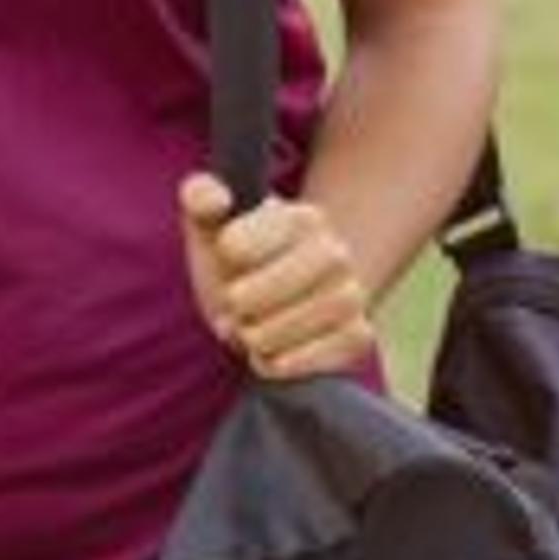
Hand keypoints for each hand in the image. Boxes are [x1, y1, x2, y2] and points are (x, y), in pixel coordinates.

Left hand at [179, 174, 378, 380]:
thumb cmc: (235, 262)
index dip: (223, 260)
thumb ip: (200, 197)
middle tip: (234, 306)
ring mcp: (351, 293)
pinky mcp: (358, 334)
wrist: (267, 305)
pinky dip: (291, 362)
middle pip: (280, 282)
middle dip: (243, 302)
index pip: (239, 245)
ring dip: (264, 336)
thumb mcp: (210, 225)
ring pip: (306, 321)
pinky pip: (329, 352)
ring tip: (250, 333)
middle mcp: (335, 251)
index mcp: (300, 217)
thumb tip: (216, 200)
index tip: (226, 260)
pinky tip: (270, 357)